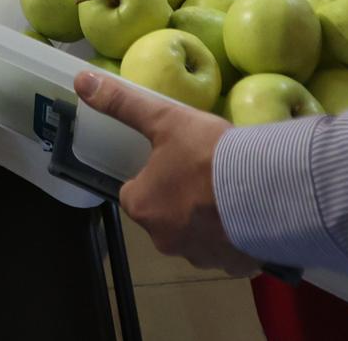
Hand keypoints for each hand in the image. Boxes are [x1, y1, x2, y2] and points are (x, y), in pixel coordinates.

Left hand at [75, 70, 259, 275]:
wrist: (265, 190)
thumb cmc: (207, 153)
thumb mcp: (164, 119)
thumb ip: (123, 104)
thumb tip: (82, 80)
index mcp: (142, 206)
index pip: (134, 192)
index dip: (152, 175)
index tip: (173, 161)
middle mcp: (163, 238)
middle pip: (164, 215)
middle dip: (180, 198)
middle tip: (204, 172)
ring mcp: (198, 256)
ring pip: (195, 234)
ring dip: (206, 218)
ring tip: (229, 190)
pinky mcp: (231, 266)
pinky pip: (225, 249)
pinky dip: (232, 234)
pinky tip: (248, 212)